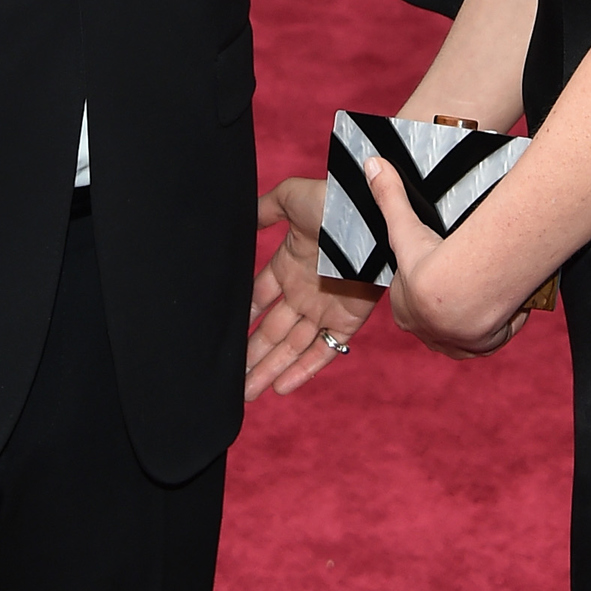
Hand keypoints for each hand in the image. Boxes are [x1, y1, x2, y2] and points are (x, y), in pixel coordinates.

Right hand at [246, 177, 381, 398]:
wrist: (369, 215)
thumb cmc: (332, 202)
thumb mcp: (290, 198)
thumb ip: (264, 210)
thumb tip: (242, 218)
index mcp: (288, 265)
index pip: (259, 297)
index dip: (243, 317)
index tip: (221, 338)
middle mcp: (303, 292)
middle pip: (271, 331)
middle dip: (251, 355)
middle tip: (229, 380)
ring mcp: (324, 309)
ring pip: (291, 347)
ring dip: (269, 369)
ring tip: (246, 393)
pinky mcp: (346, 321)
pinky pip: (323, 352)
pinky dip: (302, 371)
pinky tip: (281, 388)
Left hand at [362, 154, 523, 359]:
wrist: (466, 292)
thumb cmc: (431, 262)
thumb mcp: (406, 226)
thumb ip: (389, 196)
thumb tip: (372, 164)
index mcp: (405, 311)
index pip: (412, 296)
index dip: (425, 278)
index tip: (439, 261)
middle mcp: (429, 334)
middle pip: (440, 315)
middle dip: (452, 298)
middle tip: (467, 271)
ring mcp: (457, 344)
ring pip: (468, 327)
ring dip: (478, 312)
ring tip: (488, 286)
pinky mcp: (484, 348)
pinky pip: (493, 335)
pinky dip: (500, 320)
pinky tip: (506, 301)